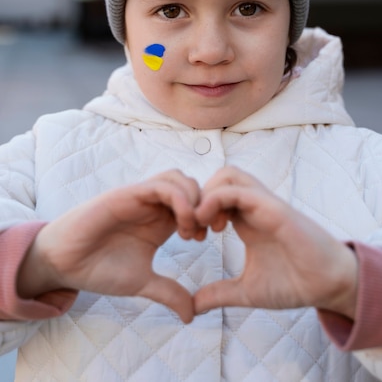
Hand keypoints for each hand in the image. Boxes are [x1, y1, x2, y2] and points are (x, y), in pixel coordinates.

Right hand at [17, 170, 204, 322]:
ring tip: (190, 230)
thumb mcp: (142, 282)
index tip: (206, 239)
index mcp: (160, 221)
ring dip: (193, 200)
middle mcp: (152, 206)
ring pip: (179, 178)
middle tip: (202, 233)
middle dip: (204, 205)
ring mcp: (140, 197)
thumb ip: (168, 292)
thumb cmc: (98, 269)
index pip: (194, 202)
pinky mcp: (127, 194)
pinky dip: (180, 199)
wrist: (63, 265)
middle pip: (192, 185)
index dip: (206, 215)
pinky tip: (181, 225)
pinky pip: (161, 185)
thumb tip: (192, 315)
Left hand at [193, 167, 357, 318]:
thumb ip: (220, 294)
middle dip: (197, 197)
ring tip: (202, 225)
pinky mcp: (274, 208)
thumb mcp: (247, 290)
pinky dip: (217, 199)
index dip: (194, 210)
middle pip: (218, 178)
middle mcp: (254, 206)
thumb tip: (192, 308)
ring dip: (207, 194)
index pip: (213, 196)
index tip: (189, 237)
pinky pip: (239, 190)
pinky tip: (212, 226)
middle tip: (191, 228)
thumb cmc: (294, 283)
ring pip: (228, 175)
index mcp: (246, 220)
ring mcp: (264, 204)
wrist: (329, 286)